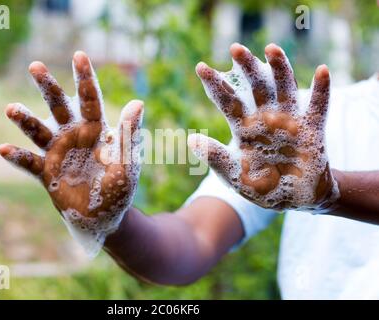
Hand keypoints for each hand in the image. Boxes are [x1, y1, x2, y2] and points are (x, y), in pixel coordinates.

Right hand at [0, 51, 142, 249]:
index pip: (90, 100)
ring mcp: (57, 153)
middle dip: (48, 87)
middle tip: (36, 66)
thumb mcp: (128, 163)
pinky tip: (4, 148)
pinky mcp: (46, 173)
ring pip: (39, 131)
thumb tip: (138, 102)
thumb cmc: (120, 189)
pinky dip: (18, 157)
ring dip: (26, 120)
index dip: (85, 79)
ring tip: (11, 108)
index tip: (79, 56)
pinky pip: (29, 163)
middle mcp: (74, 136)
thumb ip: (129, 135)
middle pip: (59, 107)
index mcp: (96, 131)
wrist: (105, 217)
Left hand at [188, 43, 338, 210]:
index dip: (215, 84)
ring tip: (271, 48)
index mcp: (244, 128)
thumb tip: (191, 139)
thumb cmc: (261, 186)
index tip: (200, 67)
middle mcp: (266, 118)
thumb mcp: (234, 175)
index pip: (228, 101)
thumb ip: (216, 157)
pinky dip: (321, 90)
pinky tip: (321, 71)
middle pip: (256, 87)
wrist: (294, 200)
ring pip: (285, 89)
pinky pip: (318, 107)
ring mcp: (290, 122)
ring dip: (280, 68)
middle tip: (235, 48)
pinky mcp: (313, 130)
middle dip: (247, 68)